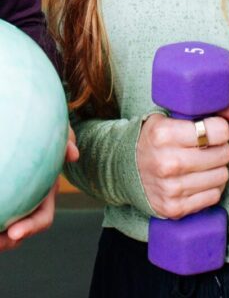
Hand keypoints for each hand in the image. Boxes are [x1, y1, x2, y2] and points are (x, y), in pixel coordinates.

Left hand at [0, 128, 77, 250]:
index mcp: (46, 197)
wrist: (29, 138)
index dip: (30, 227)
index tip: (15, 232)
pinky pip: (0, 213)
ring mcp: (15, 206)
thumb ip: (68, 141)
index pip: (42, 219)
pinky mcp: (4, 202)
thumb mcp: (59, 135)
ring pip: (4, 229)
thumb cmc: (47, 137)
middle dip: (6, 242)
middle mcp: (30, 207)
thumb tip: (73, 155)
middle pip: (19, 233)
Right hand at [137, 103, 228, 219]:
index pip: (218, 131)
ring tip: (204, 163)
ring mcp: (171, 188)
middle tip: (209, 147)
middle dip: (220, 149)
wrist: (125, 169)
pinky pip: (213, 196)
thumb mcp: (173, 116)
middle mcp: (168, 162)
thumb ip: (210, 111)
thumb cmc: (156, 138)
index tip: (212, 130)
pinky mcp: (174, 208)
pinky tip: (199, 179)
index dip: (220, 129)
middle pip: (223, 154)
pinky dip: (211, 188)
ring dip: (217, 169)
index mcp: (165, 134)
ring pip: (222, 176)